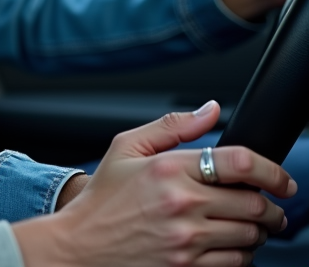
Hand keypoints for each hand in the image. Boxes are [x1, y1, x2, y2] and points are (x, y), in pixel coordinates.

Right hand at [13, 101, 295, 266]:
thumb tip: (211, 110)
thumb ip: (172, 126)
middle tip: (270, 206)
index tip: (282, 180)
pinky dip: (243, 254)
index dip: (273, 171)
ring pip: (250, 235)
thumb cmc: (103, 198)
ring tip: (249, 225)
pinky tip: (229, 244)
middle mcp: (180, 203)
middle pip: (254, 203)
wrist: (81, 245)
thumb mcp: (126, 148)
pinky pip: (237, 262)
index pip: (240, 163)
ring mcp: (186, 239)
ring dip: (259, 231)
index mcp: (168, 168)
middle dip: (272, 206)